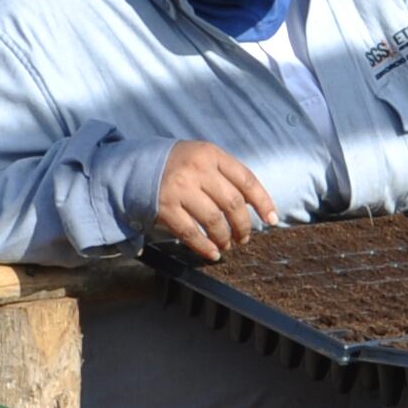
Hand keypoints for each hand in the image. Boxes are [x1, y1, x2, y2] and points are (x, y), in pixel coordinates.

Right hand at [150, 140, 275, 259]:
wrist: (136, 166)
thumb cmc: (179, 165)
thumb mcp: (203, 158)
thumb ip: (226, 175)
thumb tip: (256, 204)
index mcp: (211, 154)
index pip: (246, 179)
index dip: (263, 202)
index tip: (272, 220)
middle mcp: (196, 169)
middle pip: (232, 203)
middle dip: (243, 225)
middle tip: (244, 237)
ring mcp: (179, 188)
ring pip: (213, 220)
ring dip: (225, 237)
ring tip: (227, 244)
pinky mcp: (164, 207)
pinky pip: (190, 232)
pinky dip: (204, 246)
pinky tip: (213, 253)